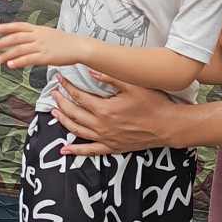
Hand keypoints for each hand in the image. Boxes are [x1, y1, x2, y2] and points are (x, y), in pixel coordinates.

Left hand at [0, 21, 85, 70]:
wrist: (79, 47)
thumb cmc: (65, 42)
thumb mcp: (49, 34)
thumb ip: (37, 35)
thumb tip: (26, 39)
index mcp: (39, 29)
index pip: (20, 26)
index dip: (7, 27)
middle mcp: (39, 36)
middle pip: (17, 38)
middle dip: (3, 42)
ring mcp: (42, 46)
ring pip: (21, 49)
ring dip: (7, 54)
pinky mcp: (46, 57)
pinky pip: (29, 59)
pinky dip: (19, 62)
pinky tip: (10, 65)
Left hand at [51, 73, 179, 155]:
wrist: (167, 126)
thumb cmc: (153, 105)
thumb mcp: (133, 86)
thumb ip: (110, 77)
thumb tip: (91, 70)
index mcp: (105, 110)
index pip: (79, 96)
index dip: (68, 87)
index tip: (60, 79)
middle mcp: (101, 126)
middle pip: (74, 113)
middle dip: (61, 102)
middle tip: (54, 93)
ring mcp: (105, 139)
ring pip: (77, 131)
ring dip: (63, 121)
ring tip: (54, 112)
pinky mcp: (112, 147)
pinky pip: (89, 151)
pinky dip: (76, 151)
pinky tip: (65, 150)